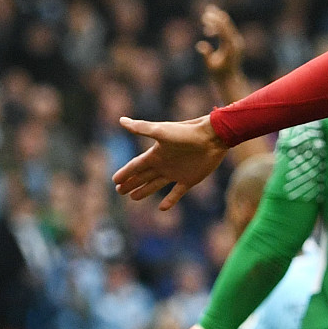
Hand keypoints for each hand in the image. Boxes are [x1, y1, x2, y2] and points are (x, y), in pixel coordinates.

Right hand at [113, 115, 228, 208]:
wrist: (213, 137)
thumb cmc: (187, 133)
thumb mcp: (162, 132)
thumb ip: (142, 128)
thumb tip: (122, 120)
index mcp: (156, 154)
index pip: (136, 166)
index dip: (125, 173)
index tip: (114, 180)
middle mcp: (164, 164)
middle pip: (143, 176)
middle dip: (131, 183)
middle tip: (119, 191)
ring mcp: (176, 173)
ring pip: (156, 184)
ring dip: (144, 191)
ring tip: (133, 197)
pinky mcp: (190, 179)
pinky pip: (177, 192)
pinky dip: (170, 200)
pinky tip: (162, 208)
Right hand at [197, 4, 245, 84]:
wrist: (230, 79)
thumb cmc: (219, 74)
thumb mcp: (210, 65)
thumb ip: (206, 55)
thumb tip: (200, 45)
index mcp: (231, 47)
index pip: (224, 31)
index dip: (215, 22)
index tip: (205, 16)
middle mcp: (236, 43)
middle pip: (227, 26)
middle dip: (217, 17)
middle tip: (208, 9)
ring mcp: (237, 43)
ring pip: (227, 27)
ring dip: (216, 21)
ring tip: (205, 16)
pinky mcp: (235, 43)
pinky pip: (227, 32)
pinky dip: (218, 28)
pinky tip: (207, 31)